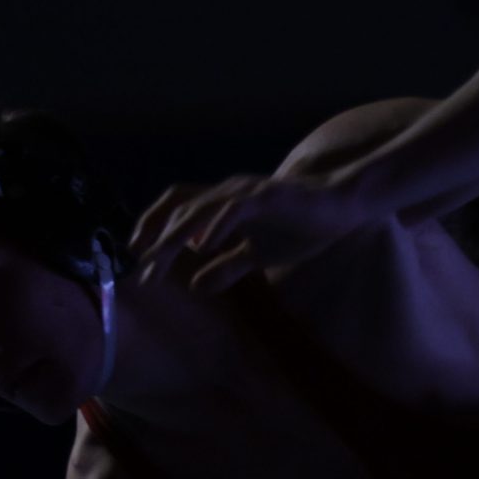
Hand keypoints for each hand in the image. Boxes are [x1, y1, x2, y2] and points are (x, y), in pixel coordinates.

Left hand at [129, 170, 373, 288]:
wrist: (341, 206)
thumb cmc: (299, 225)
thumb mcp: (257, 254)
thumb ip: (227, 267)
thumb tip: (197, 286)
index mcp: (223, 203)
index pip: (176, 207)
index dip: (152, 226)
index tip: (137, 256)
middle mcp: (229, 191)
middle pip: (180, 208)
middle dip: (156, 238)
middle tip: (142, 268)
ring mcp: (248, 192)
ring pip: (200, 207)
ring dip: (177, 233)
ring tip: (161, 257)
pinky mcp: (269, 196)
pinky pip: (236, 208)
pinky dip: (217, 224)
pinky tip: (204, 244)